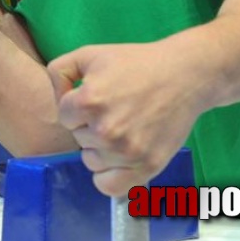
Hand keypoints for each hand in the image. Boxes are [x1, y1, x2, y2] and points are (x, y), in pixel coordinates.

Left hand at [46, 42, 205, 197]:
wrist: (183, 76)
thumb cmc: (135, 62)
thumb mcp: (90, 54)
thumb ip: (60, 71)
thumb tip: (56, 98)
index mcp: (88, 101)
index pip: (64, 117)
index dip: (77, 105)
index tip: (97, 97)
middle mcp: (105, 130)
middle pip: (79, 139)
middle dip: (90, 125)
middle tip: (115, 109)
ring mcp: (126, 152)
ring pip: (91, 162)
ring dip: (100, 149)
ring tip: (121, 128)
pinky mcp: (146, 167)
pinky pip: (110, 186)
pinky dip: (109, 176)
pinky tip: (117, 158)